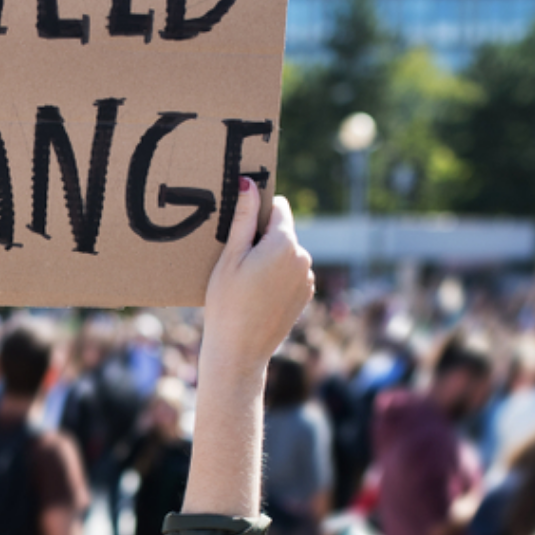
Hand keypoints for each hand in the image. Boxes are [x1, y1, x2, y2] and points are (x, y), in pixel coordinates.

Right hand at [201, 182, 313, 376]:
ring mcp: (307, 278)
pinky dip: (276, 277)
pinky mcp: (305, 295)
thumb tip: (248, 184)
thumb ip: (242, 219)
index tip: (240, 228)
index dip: (257, 212)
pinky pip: (291, 273)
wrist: (240, 350)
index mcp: (285, 243)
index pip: (278, 207)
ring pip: (287, 254)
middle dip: (262, 238)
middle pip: (282, 232)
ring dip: (270, 258)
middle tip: (236, 262)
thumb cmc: (227, 303)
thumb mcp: (229, 257)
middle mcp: (303, 257)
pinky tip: (258, 295)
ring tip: (246, 283)